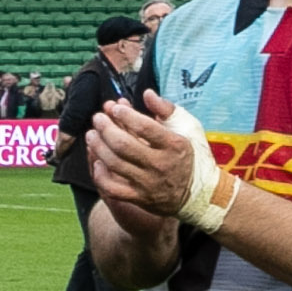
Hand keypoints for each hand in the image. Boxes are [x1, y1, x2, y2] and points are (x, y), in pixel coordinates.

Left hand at [88, 91, 201, 220]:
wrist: (200, 194)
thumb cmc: (191, 155)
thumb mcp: (188, 127)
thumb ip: (166, 109)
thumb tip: (147, 93)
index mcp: (174, 145)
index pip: (146, 128)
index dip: (126, 115)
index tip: (115, 107)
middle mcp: (161, 165)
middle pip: (124, 145)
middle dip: (106, 129)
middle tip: (98, 118)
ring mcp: (149, 183)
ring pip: (115, 164)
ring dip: (98, 147)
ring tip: (91, 134)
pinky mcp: (140, 198)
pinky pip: (113, 188)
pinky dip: (101, 175)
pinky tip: (97, 162)